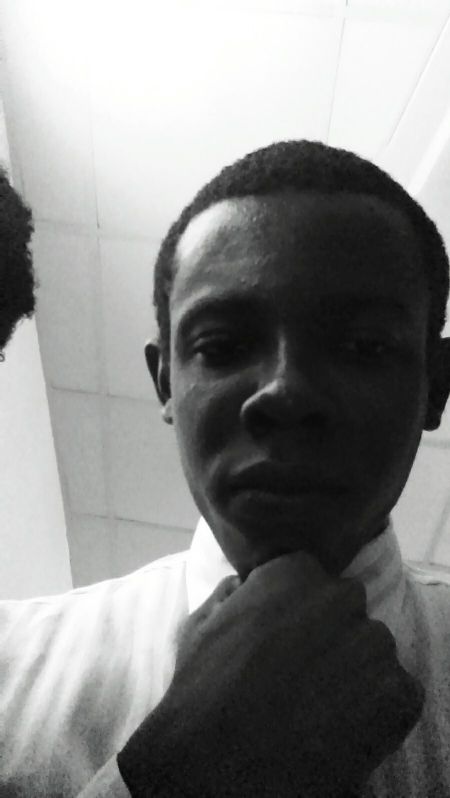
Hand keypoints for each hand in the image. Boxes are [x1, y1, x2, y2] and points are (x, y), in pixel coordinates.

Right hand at [119, 550, 424, 796]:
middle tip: (302, 677)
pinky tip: (338, 729)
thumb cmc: (202, 691)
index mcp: (295, 571)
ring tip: (318, 708)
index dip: (301, 617)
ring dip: (355, 673)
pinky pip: (396, 692)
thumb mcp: (201, 625)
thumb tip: (245, 587)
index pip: (313, 583)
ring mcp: (373, 643)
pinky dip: (376, 712)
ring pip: (374, 652)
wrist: (218, 760)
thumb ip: (230, 595)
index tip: (285, 645)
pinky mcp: (396, 691)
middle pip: (348, 611)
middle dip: (331, 637)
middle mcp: (341, 595)